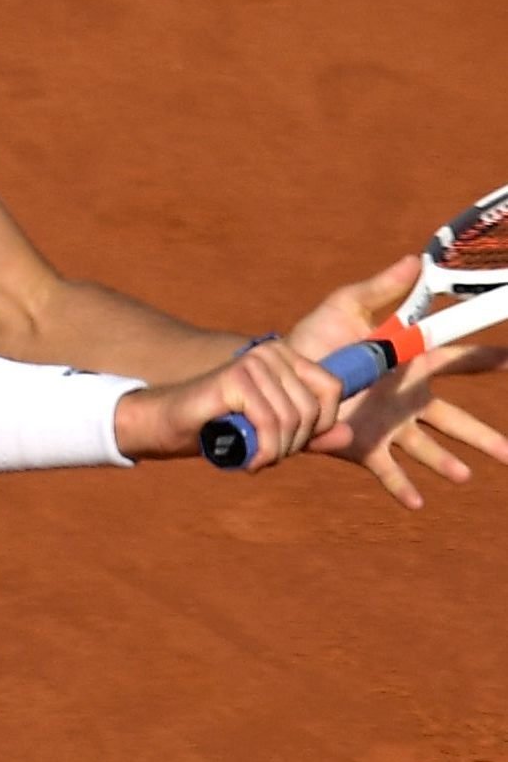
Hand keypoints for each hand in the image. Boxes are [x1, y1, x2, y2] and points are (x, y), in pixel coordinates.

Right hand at [115, 337, 345, 467]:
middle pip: (312, 409)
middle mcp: (271, 352)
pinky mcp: (235, 378)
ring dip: (277, 451)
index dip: (322, 424)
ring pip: (291, 419)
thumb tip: (350, 435)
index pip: (331, 388)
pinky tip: (251, 462)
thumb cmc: (220, 427)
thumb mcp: (273, 431)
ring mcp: (252, 362)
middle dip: (294, 443)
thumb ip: (311, 433)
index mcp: (284, 356)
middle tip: (269, 456)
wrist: (167, 424)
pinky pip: (268, 422)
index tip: (294, 443)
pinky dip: (264, 450)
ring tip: (257, 459)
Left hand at [284, 255, 507, 507]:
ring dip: (447, 462)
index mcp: (408, 365)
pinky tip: (418, 503)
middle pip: (456, 420)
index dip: (483, 358)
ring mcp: (386, 425)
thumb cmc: (315, 337)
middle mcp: (405, 400)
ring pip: (429, 449)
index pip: (455, 360)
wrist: (277, 374)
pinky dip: (402, 486)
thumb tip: (416, 258)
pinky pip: (387, 469)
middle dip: (484, 436)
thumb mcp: (347, 305)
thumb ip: (382, 286)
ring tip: (466, 476)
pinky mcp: (362, 445)